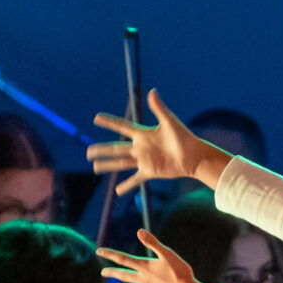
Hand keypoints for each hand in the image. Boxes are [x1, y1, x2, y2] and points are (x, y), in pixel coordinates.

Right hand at [87, 88, 224, 193]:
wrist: (194, 156)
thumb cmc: (184, 137)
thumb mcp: (170, 121)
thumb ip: (159, 108)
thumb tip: (152, 91)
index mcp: (143, 134)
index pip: (122, 126)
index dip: (109, 122)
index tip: (96, 118)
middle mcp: (140, 147)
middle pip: (116, 148)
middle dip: (101, 150)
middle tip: (87, 151)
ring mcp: (144, 160)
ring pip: (121, 163)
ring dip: (108, 166)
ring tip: (94, 168)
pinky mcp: (150, 172)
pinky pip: (136, 179)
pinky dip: (127, 185)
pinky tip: (118, 191)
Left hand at [101, 228, 212, 282]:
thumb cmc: (179, 272)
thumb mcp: (167, 254)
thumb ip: (153, 243)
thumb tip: (139, 231)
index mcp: (145, 267)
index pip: (123, 259)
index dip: (110, 254)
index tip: (99, 251)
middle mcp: (143, 279)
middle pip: (124, 275)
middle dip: (113, 273)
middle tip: (103, 273)